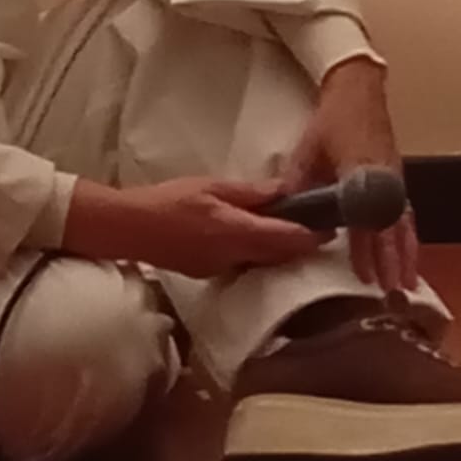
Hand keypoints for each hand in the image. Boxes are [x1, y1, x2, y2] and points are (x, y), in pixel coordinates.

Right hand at [62, 177, 333, 278]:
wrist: (130, 228)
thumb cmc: (169, 200)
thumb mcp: (211, 186)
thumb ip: (250, 192)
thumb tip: (285, 189)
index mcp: (237, 233)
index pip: (288, 240)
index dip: (313, 235)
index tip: (330, 222)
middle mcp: (235, 258)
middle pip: (280, 255)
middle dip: (300, 242)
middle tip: (317, 223)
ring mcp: (223, 270)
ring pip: (263, 261)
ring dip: (278, 248)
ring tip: (288, 227)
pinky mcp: (210, 273)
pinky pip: (244, 263)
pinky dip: (256, 251)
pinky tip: (252, 236)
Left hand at [280, 57, 419, 292]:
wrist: (359, 90)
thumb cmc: (334, 118)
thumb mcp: (309, 147)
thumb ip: (298, 180)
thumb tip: (285, 210)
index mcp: (361, 169)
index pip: (365, 216)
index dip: (364, 246)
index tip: (364, 272)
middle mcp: (385, 177)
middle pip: (391, 226)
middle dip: (393, 261)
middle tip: (392, 292)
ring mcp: (395, 178)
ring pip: (404, 223)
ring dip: (406, 255)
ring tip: (409, 286)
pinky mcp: (398, 178)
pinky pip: (406, 214)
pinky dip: (409, 238)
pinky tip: (409, 256)